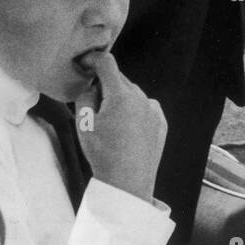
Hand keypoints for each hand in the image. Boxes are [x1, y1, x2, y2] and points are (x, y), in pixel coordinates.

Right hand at [73, 51, 166, 202]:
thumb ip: (85, 95)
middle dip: (105, 85)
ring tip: (111, 123)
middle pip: (119, 79)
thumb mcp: (83, 124)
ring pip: (132, 93)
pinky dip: (134, 110)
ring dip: (120, 98)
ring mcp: (153, 110)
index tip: (84, 64)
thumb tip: (92, 83)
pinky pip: (144, 106)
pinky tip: (126, 129)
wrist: (127, 185)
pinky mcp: (161, 122)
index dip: (92, 59)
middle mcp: (141, 98)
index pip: (106, 62)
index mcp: (120, 96)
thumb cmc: (103, 156)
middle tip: (94, 105)